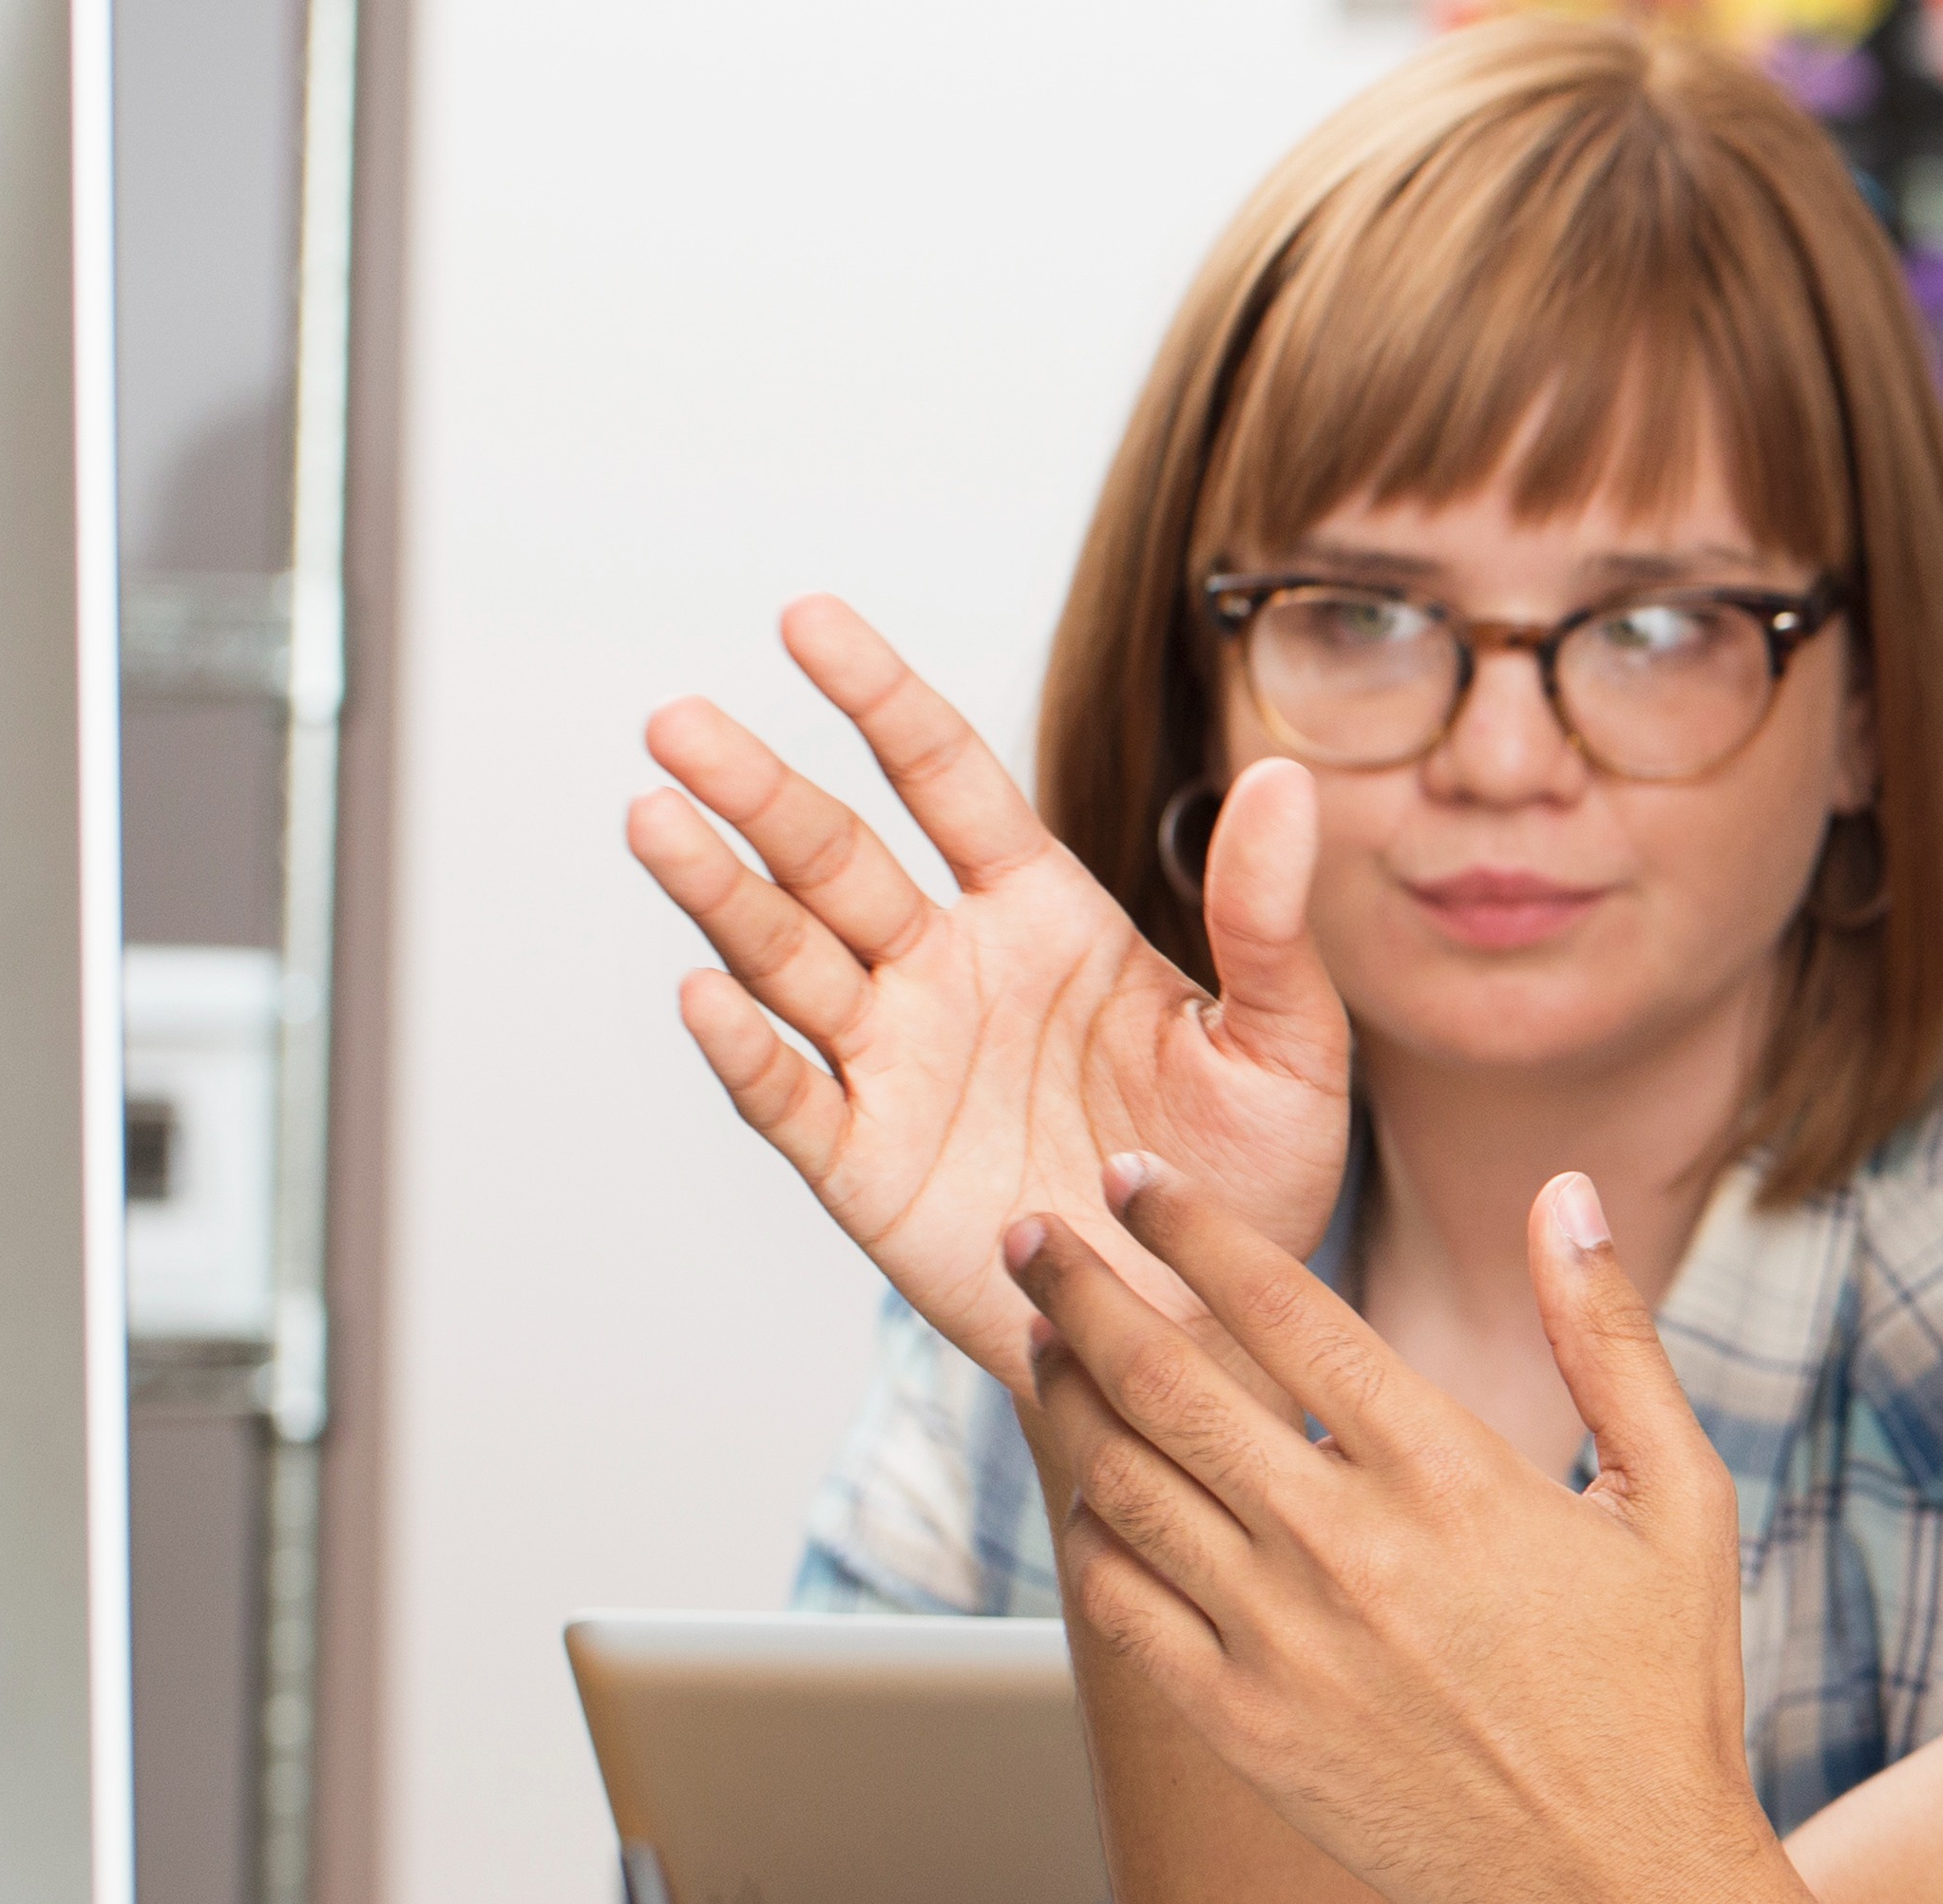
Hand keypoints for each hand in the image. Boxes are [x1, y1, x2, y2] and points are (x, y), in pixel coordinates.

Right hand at [625, 595, 1350, 1388]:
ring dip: (718, 892)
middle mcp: (950, 972)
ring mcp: (898, 1063)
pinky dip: (743, 1048)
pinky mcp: (865, 1166)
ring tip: (654, 815)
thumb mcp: (1288, 1044)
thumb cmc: (1250, 1179)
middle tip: (677, 721)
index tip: (805, 619)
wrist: (1208, 1324)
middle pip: (834, 857)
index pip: (945, 779)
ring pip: (784, 957)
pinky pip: (789, 1095)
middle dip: (757, 789)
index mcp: (1044, 917)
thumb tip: (1285, 778)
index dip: (877, 698)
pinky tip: (702, 992)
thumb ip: (1268, 918)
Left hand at [1011, 1157, 1796, 1903]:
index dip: (1193, 1231)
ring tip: (1039, 1341)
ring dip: (1068, 1398)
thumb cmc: (1661, 1692)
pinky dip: (1089, 1534)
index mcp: (1452, 1474)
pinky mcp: (1246, 1725)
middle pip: (1172, 1382)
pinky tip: (1086, 1491)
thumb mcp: (1679, 1498)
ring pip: (1129, 1486)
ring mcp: (1284, 1642)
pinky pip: (1123, 1609)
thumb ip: (1611, 1340)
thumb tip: (1567, 1199)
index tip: (1133, 1179)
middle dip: (1084, 1291)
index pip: (1284, 1313)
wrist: (1614, 1879)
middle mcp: (1349, 1547)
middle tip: (1031, 1234)